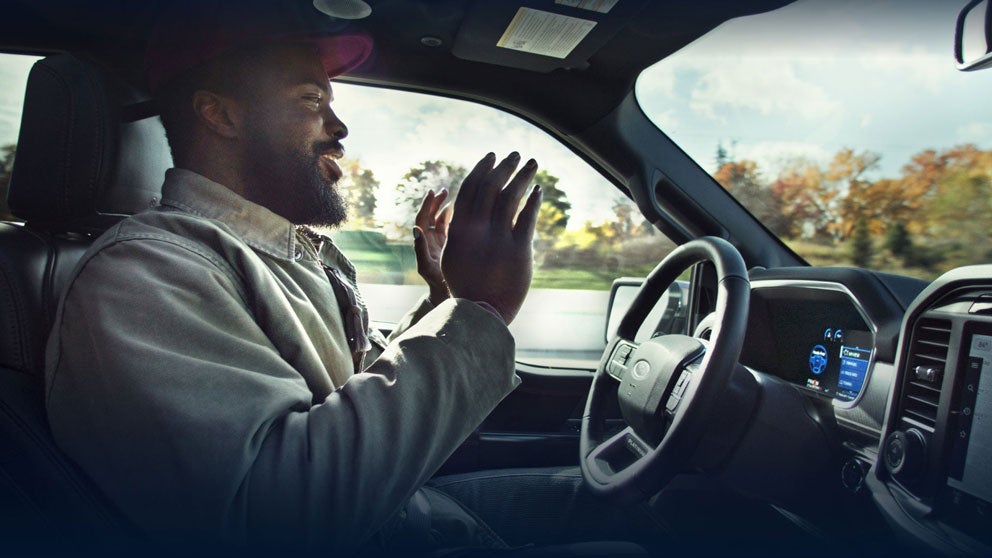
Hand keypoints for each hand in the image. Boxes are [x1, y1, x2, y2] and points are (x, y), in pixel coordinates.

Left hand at [413, 189, 452, 305]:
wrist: (449, 295)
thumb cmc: (437, 284)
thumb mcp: (427, 268)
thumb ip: (420, 250)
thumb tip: (415, 229)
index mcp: (423, 243)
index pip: (422, 219)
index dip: (426, 205)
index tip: (433, 192)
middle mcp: (430, 240)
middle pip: (431, 216)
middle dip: (436, 202)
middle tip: (444, 190)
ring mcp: (441, 242)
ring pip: (442, 220)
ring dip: (446, 207)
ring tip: (454, 195)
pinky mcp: (452, 245)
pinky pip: (452, 227)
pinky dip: (455, 216)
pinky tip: (464, 208)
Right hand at [441, 152, 541, 323]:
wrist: (482, 313)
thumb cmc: (467, 286)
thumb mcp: (453, 257)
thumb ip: (459, 232)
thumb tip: (465, 211)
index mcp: (459, 230)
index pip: (470, 189)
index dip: (481, 169)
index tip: (492, 157)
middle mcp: (477, 230)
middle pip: (491, 187)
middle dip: (504, 167)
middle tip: (515, 155)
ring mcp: (498, 239)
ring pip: (512, 197)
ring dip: (522, 176)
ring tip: (532, 163)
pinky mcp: (519, 250)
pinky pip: (528, 218)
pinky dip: (534, 201)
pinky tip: (539, 191)